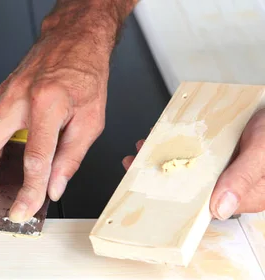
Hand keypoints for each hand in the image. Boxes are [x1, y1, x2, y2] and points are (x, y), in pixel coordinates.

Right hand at [0, 2, 128, 222]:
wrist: (72, 40)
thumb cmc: (84, 73)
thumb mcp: (90, 120)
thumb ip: (70, 158)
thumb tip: (53, 187)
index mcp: (48, 103)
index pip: (34, 157)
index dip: (29, 190)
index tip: (24, 209)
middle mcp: (17, 98)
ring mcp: (2, 95)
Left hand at [122, 108, 264, 219]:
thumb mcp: (262, 151)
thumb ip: (243, 178)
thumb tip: (219, 209)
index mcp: (247, 195)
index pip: (204, 208)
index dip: (176, 201)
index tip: (152, 192)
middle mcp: (234, 185)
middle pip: (192, 189)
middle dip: (163, 178)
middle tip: (138, 165)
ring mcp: (226, 169)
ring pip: (190, 171)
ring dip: (165, 160)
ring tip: (143, 151)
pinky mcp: (220, 154)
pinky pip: (194, 154)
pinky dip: (176, 147)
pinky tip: (160, 139)